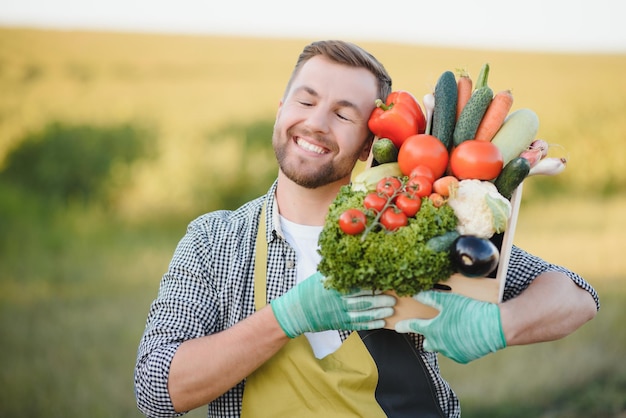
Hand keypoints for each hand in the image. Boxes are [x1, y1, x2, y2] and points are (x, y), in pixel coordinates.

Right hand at [270, 272, 395, 337]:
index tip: (384, 282)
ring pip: (363, 314)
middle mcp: (338, 302)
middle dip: (379, 300)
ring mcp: (339, 315)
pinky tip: (382, 322)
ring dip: (378, 312)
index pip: (356, 286)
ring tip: (391, 309)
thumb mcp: (321, 276)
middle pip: (363, 301)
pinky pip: (358, 325)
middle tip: (393, 297)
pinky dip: (370, 324)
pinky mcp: (340, 324)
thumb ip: (337, 271)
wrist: (296, 312)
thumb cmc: (309, 291)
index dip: (371, 285)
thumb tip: (354, 259)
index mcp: (334, 287)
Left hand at [395, 291, 505, 363]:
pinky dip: (456, 345)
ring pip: (441, 347)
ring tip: (451, 330)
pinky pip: (454, 352)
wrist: (495, 327)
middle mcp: (440, 344)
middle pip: (427, 342)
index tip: (397, 326)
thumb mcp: (448, 301)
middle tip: (432, 327)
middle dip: (427, 336)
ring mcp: (451, 353)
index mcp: (433, 330)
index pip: (413, 327)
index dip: (404, 325)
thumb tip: (416, 293)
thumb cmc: (470, 312)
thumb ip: (430, 297)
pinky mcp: (463, 357)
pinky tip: (463, 336)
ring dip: (443, 340)